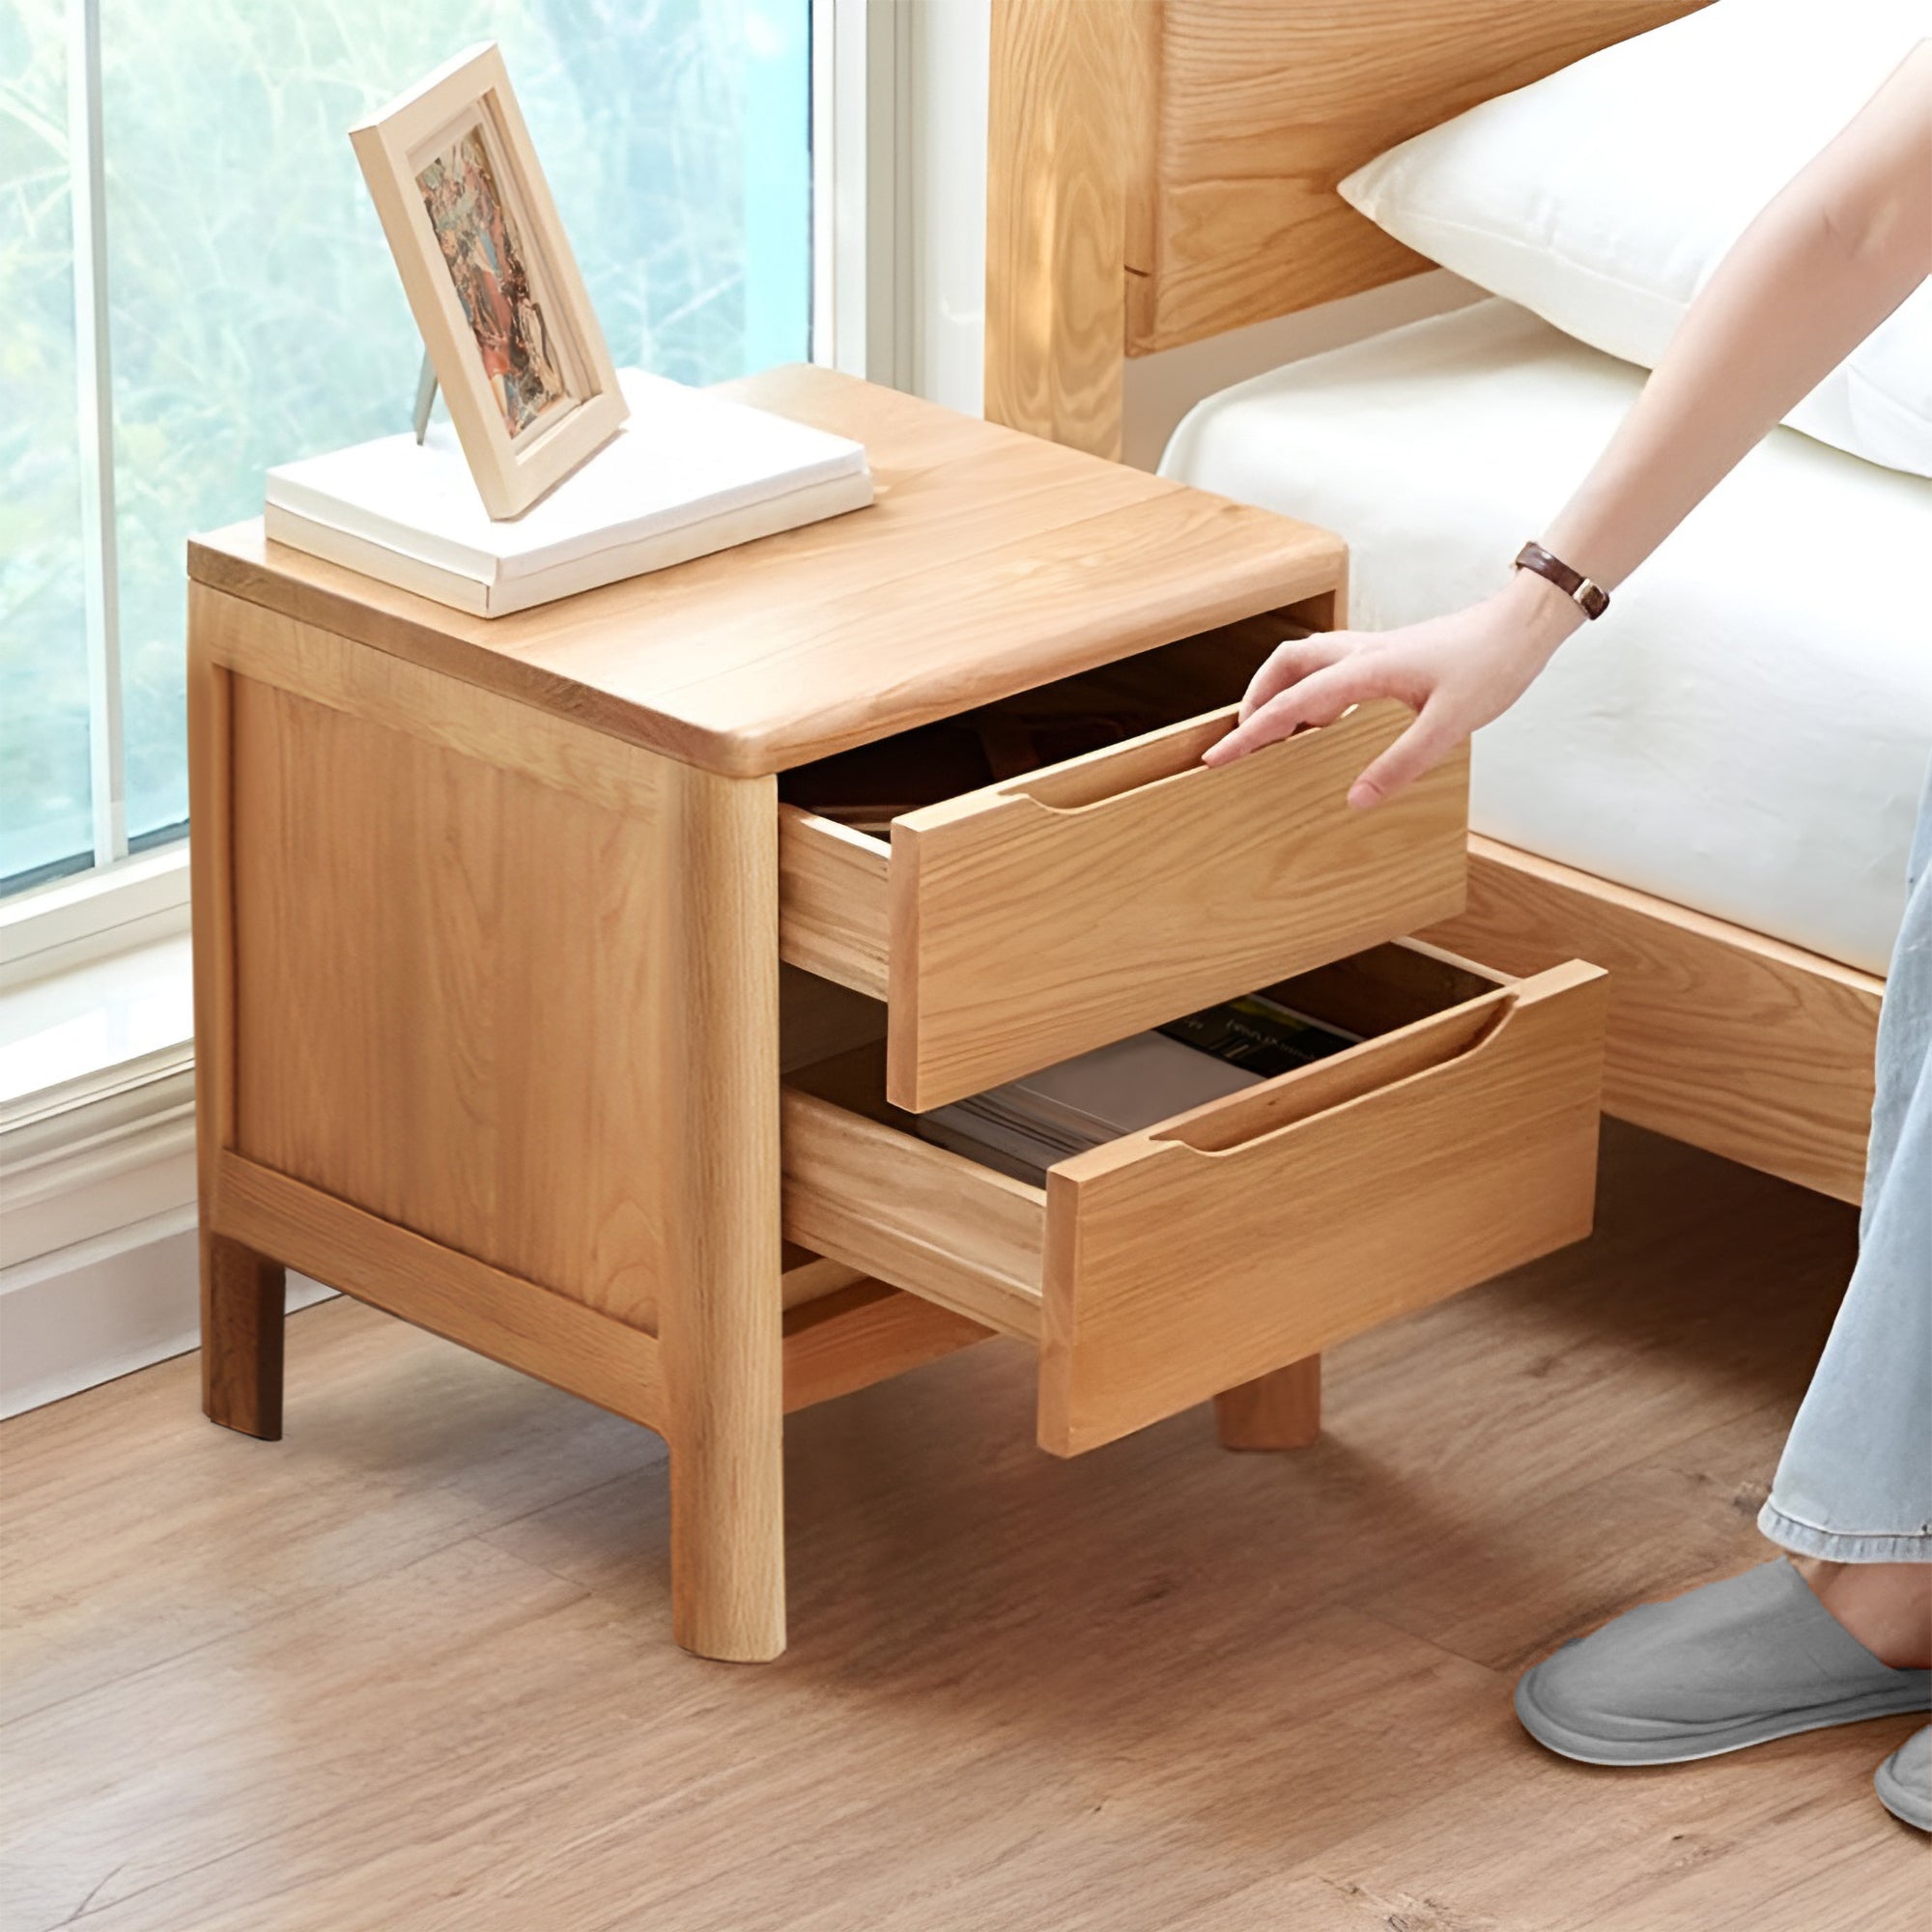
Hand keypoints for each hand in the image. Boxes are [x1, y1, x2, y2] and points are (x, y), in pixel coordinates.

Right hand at [1200, 570, 1585, 807]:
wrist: (1522, 626)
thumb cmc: (1491, 666)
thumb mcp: (1449, 725)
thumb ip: (1399, 764)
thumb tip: (1355, 800)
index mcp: (1365, 669)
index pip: (1291, 705)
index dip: (1250, 735)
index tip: (1216, 757)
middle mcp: (1360, 652)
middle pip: (1283, 666)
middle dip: (1254, 701)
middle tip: (1241, 740)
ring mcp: (1372, 649)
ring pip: (1303, 659)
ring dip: (1280, 690)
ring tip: (1276, 730)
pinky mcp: (1387, 653)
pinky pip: (1329, 665)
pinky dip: (1310, 688)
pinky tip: (1325, 716)